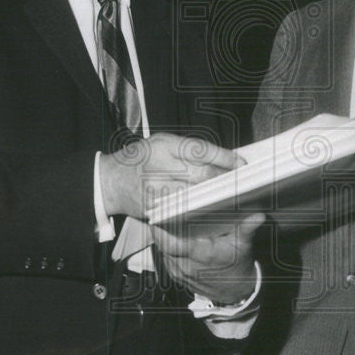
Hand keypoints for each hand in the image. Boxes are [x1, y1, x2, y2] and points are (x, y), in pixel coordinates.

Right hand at [99, 133, 239, 218]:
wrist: (111, 180)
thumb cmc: (141, 158)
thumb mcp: (163, 143)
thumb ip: (190, 150)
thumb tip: (225, 159)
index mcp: (165, 145)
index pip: (201, 150)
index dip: (224, 159)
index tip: (241, 165)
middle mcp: (160, 166)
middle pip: (202, 175)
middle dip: (225, 180)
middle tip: (243, 184)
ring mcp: (157, 189)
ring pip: (196, 196)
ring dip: (216, 198)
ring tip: (233, 197)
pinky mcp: (155, 208)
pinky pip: (183, 211)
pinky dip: (200, 211)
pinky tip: (212, 210)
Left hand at [151, 211, 263, 304]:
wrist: (234, 292)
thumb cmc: (238, 267)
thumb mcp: (244, 246)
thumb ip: (247, 229)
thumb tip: (258, 217)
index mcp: (202, 257)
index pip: (171, 244)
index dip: (161, 229)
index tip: (160, 213)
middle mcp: (186, 266)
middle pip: (162, 243)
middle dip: (162, 226)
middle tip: (165, 210)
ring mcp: (178, 272)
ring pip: (161, 249)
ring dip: (163, 236)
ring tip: (168, 219)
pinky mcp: (175, 275)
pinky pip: (164, 256)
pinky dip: (166, 246)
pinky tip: (173, 235)